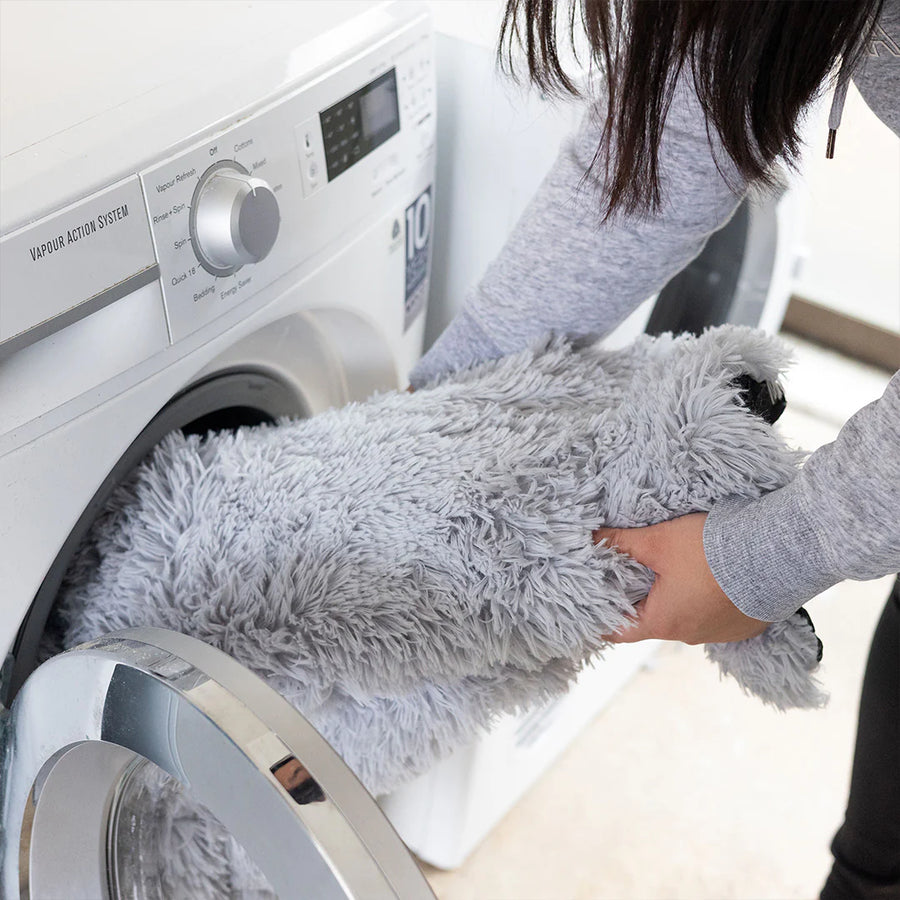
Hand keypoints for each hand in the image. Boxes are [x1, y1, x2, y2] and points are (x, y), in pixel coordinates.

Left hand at [593, 513, 768, 644]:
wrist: (779, 552)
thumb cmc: (713, 550)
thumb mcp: (658, 540)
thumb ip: (622, 541)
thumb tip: (592, 535)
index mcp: (664, 622)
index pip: (620, 632)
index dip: (602, 619)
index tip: (593, 608)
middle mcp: (691, 636)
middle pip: (654, 620)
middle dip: (641, 599)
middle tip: (629, 574)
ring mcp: (722, 633)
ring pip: (687, 616)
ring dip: (677, 597)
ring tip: (671, 569)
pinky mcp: (747, 624)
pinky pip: (717, 615)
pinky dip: (707, 599)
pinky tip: (708, 575)